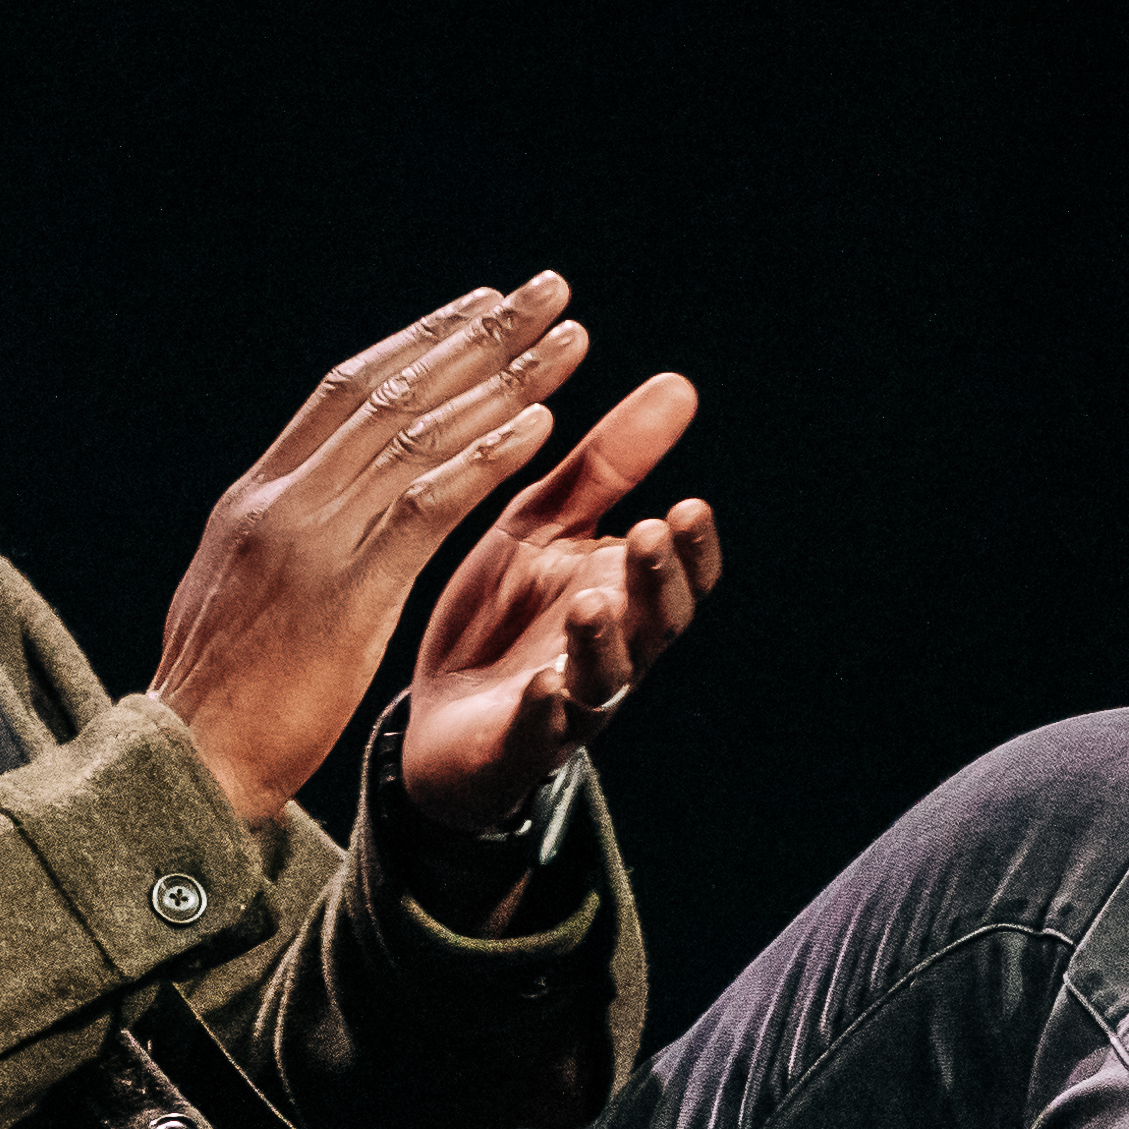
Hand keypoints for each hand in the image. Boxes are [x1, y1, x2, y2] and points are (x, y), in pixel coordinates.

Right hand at [151, 277, 583, 828]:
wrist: (187, 763)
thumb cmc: (220, 696)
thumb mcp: (237, 588)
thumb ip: (278, 534)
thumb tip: (312, 497)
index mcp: (256, 495)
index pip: (345, 389)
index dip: (420, 340)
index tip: (482, 305)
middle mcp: (281, 499)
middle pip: (391, 390)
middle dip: (476, 335)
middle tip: (547, 289)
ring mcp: (310, 541)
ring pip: (418, 434)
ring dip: (504, 381)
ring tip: (571, 340)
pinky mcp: (343, 593)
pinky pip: (426, 507)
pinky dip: (486, 459)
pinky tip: (544, 427)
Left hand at [397, 367, 717, 836]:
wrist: (437, 716)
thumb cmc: (506, 613)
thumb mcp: (546, 526)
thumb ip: (607, 466)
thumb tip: (681, 384)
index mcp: (624, 596)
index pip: (682, 577)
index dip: (692, 550)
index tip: (690, 506)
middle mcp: (613, 654)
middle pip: (656, 623)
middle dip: (655, 582)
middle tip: (647, 535)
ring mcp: (570, 704)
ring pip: (605, 679)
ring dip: (603, 642)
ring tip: (591, 603)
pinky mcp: (516, 744)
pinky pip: (540, 733)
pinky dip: (546, 713)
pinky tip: (544, 686)